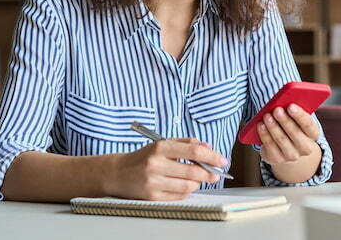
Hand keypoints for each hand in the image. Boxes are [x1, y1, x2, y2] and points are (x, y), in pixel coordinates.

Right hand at [106, 138, 227, 200]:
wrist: (117, 173)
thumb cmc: (144, 157)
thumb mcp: (163, 143)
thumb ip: (187, 143)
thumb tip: (209, 148)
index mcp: (160, 147)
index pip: (193, 151)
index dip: (212, 156)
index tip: (222, 160)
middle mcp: (156, 164)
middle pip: (193, 171)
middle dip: (209, 173)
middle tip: (216, 173)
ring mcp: (153, 182)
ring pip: (187, 186)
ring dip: (199, 183)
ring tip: (199, 179)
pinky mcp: (151, 196)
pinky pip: (178, 196)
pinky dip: (187, 191)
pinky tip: (186, 186)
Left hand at [258, 103, 319, 165]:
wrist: (286, 147)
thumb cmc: (292, 125)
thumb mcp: (296, 118)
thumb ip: (293, 111)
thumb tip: (282, 102)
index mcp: (313, 134)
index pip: (308, 125)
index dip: (300, 116)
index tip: (291, 106)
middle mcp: (305, 148)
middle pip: (295, 133)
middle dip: (285, 120)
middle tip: (277, 110)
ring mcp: (291, 156)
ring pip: (281, 139)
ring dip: (273, 126)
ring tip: (266, 115)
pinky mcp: (277, 159)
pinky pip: (270, 146)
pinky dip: (264, 134)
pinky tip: (260, 125)